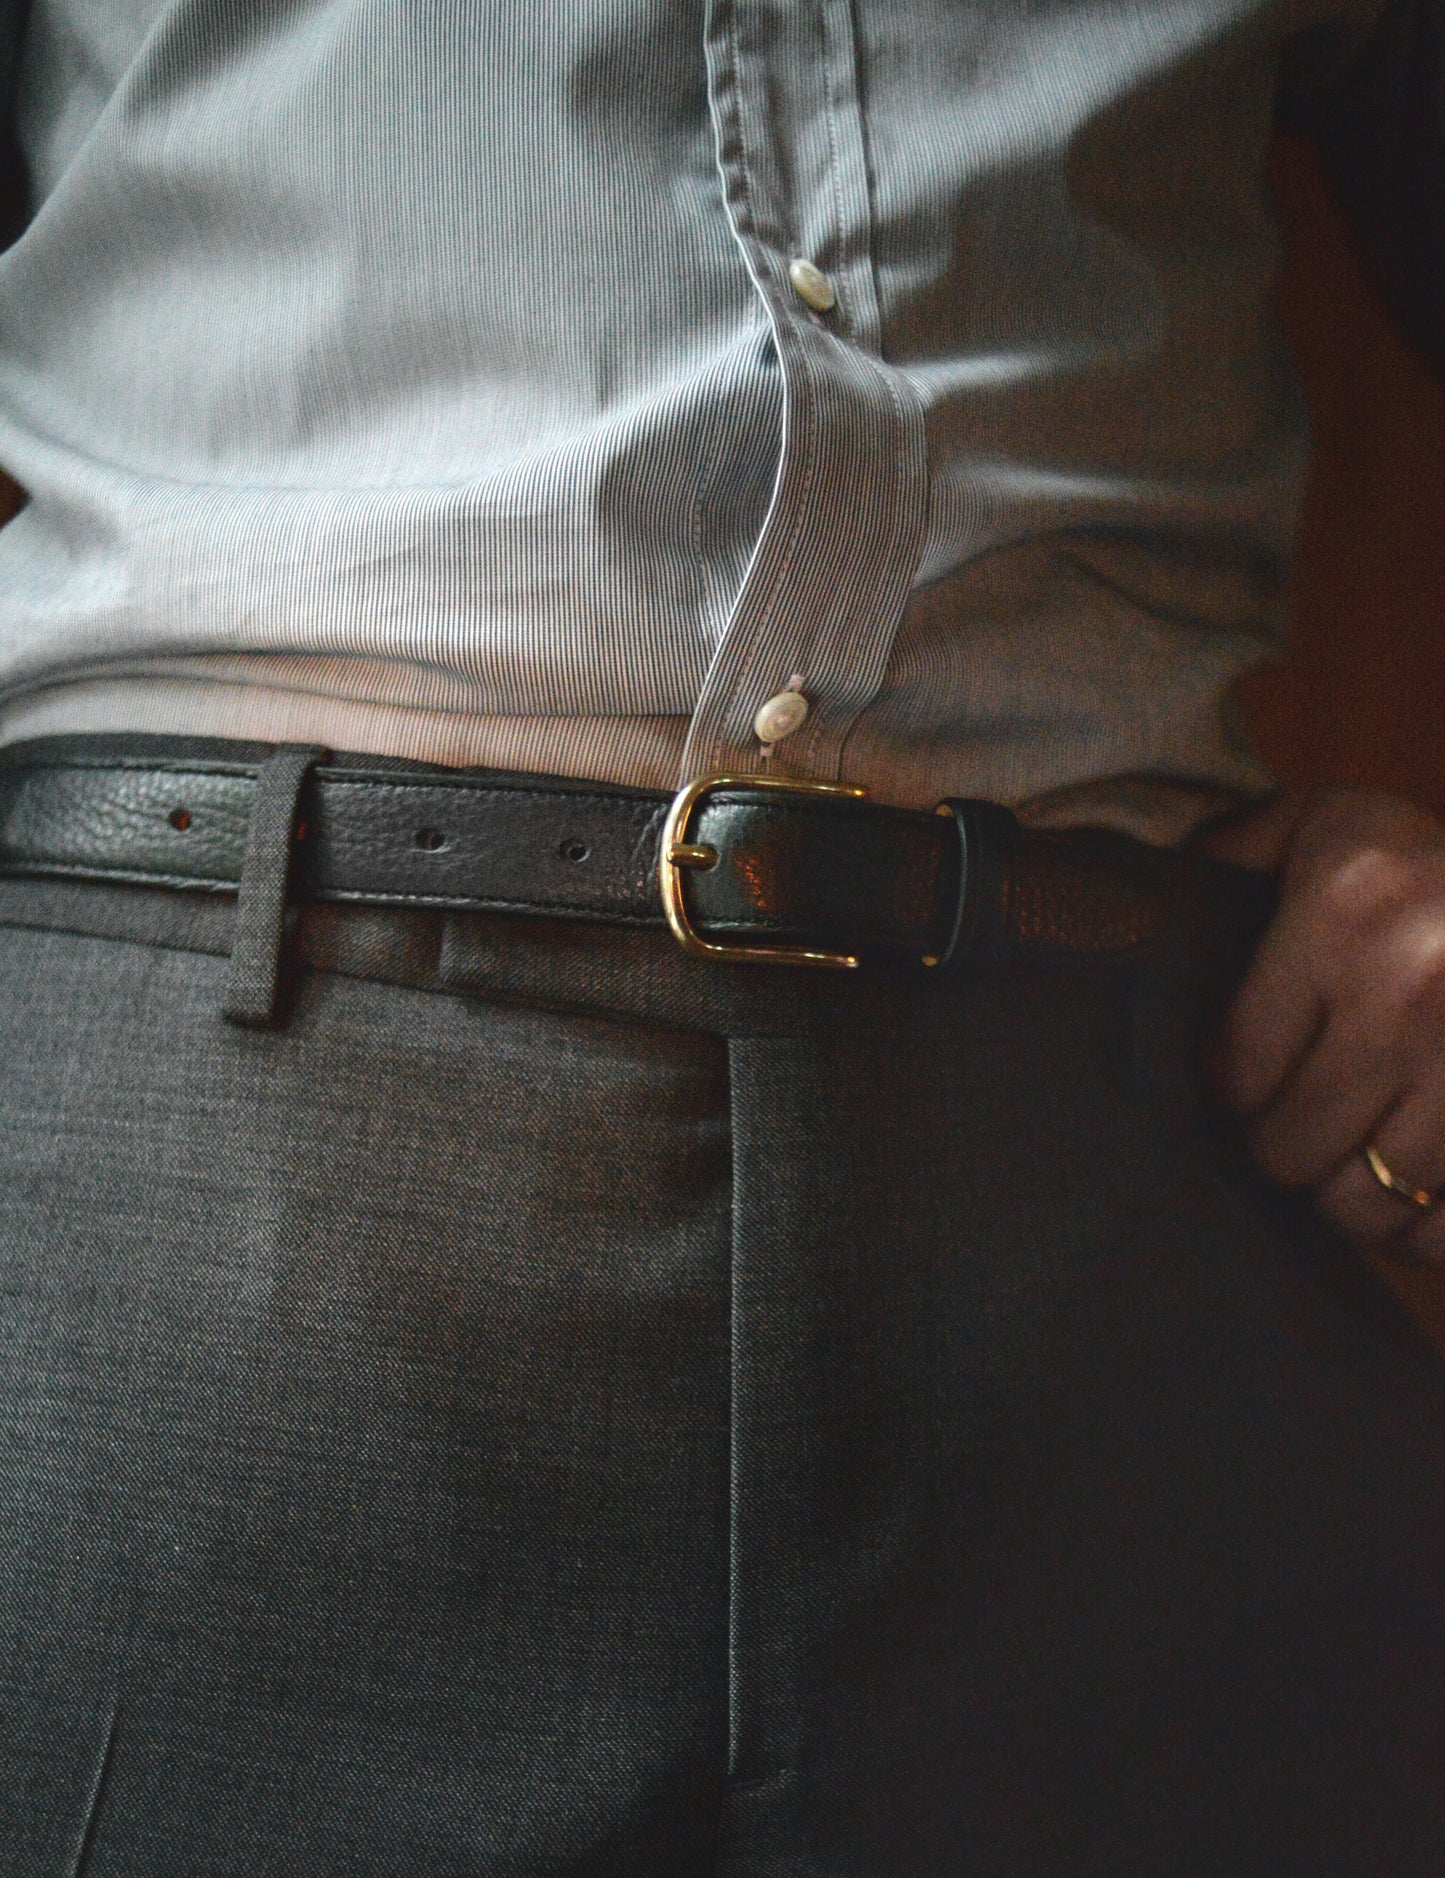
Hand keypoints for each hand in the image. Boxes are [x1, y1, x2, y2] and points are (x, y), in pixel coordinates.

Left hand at [1201, 788, 1444, 1260]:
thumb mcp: (1323, 825)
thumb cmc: (1418, 866)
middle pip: (1289, 1150)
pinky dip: (1420, 1230)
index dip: (1230, 1089)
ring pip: (1365, 1205)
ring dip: (1349, 1193)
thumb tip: (1136, 910)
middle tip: (1296, 1119)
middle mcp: (1410, 987)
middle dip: (1283, 1145)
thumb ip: (1230, 857)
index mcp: (1343, 912)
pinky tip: (1413, 1187)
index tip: (1244, 1077)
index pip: (1234, 1070)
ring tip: (1353, 1149)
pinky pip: (1443, 1233)